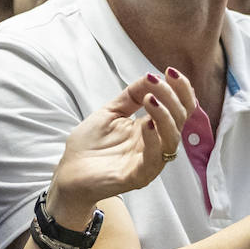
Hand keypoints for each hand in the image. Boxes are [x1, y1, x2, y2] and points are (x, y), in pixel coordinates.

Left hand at [47, 68, 194, 227]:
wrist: (69, 174)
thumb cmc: (89, 146)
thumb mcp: (111, 112)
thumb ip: (131, 96)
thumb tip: (151, 76)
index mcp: (151, 129)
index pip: (178, 109)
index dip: (180, 90)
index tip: (170, 71)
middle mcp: (154, 145)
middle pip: (179, 120)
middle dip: (171, 97)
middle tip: (156, 82)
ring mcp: (148, 162)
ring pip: (171, 139)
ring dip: (164, 115)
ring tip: (150, 98)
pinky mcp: (137, 177)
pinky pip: (153, 160)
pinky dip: (153, 140)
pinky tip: (145, 124)